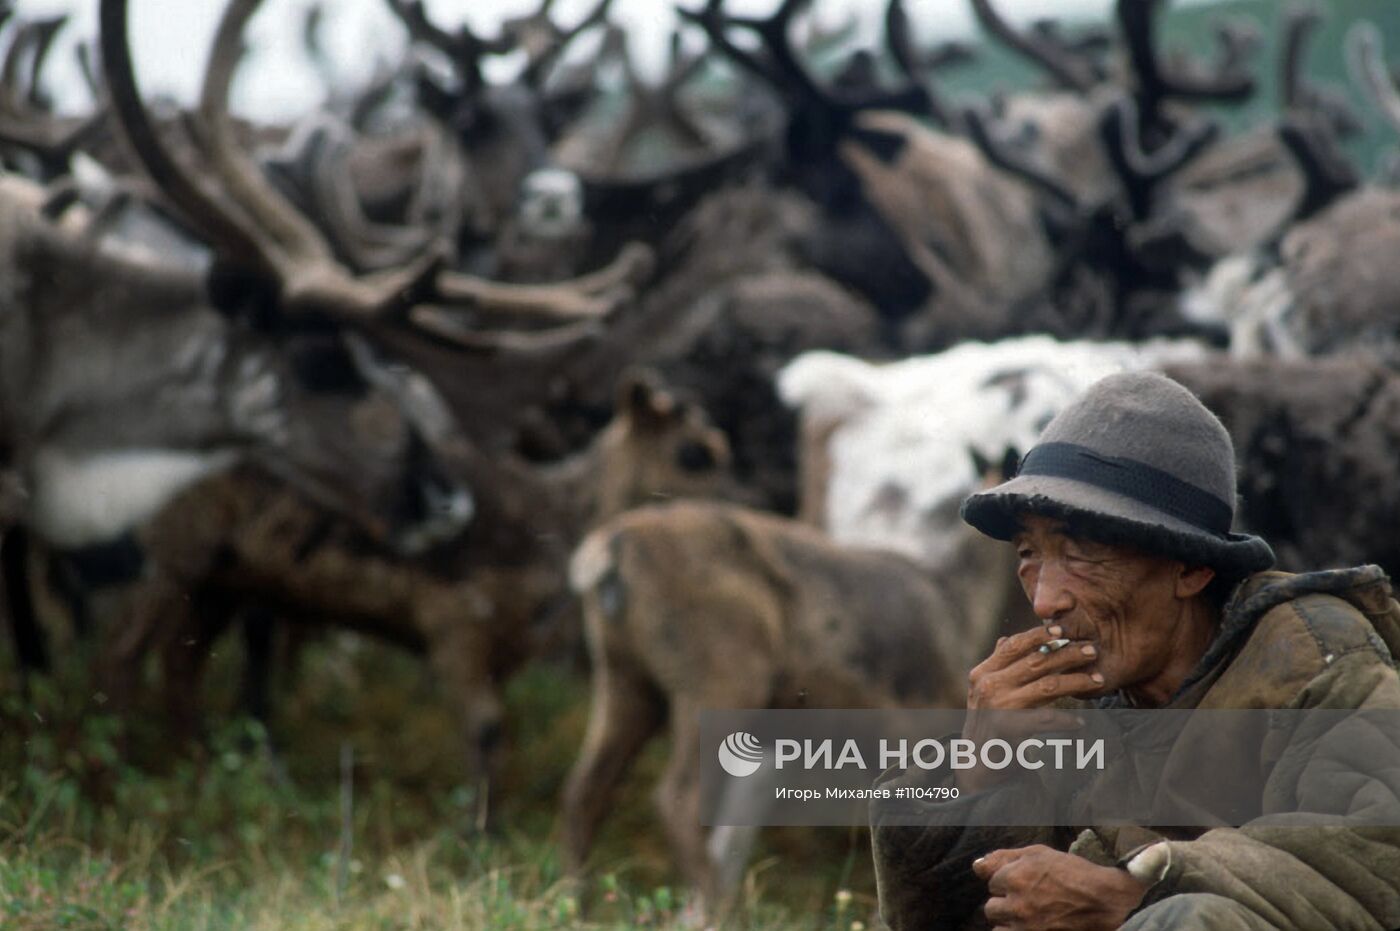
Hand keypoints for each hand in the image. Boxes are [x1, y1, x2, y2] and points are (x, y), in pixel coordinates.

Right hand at [958, 626, 1101, 790]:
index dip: (1039, 636)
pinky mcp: (1010, 728)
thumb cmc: (986, 724)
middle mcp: (989, 685)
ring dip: (1076, 681)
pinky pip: (1047, 720)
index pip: (1014, 646)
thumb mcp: (985, 692)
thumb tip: (1005, 639)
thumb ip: (997, 666)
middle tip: (1092, 651)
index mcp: (983, 672)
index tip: (1063, 630)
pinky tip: (1080, 722)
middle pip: (1036, 662)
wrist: (976, 764)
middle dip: (1067, 654)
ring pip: (1047, 686)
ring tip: (1097, 680)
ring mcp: (998, 706)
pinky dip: (1066, 721)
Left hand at [973, 845, 1146, 930]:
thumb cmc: (1072, 873)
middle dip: (1006, 904)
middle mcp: (1017, 904)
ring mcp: (1026, 926)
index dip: (1007, 882)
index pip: (992, 883)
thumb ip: (1003, 858)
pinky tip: (1029, 925)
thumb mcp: (1038, 853)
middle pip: (991, 908)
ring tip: (1028, 916)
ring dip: (1009, 922)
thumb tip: (976, 866)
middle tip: (1027, 901)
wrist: (1105, 901)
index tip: (1025, 883)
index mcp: (1015, 877)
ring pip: (998, 928)